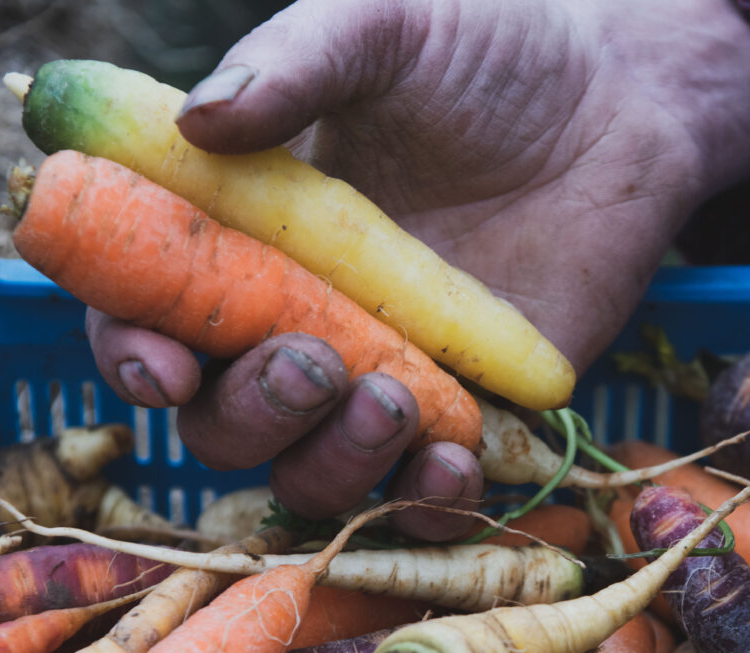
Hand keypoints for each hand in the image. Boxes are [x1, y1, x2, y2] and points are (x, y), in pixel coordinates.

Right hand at [88, 0, 749, 537]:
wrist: (617, 102)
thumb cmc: (486, 56)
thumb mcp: (383, 29)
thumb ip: (294, 63)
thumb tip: (200, 122)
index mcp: (245, 240)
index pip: (150, 315)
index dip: (133, 352)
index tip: (162, 362)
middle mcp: (299, 325)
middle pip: (223, 422)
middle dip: (251, 413)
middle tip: (314, 361)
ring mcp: (383, 382)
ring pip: (314, 476)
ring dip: (333, 462)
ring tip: (395, 399)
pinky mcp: (471, 420)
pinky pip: (426, 506)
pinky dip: (427, 508)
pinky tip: (453, 465)